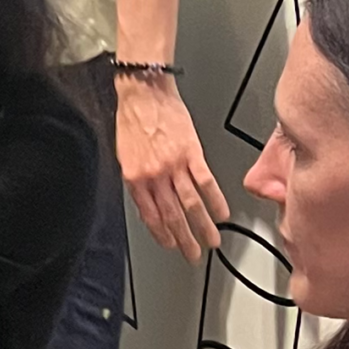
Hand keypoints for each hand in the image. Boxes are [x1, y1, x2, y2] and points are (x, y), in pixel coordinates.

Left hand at [116, 75, 227, 261]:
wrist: (144, 92)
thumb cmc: (133, 118)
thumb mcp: (125, 154)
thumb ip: (138, 179)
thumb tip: (149, 200)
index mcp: (135, 178)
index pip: (150, 215)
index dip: (161, 234)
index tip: (170, 246)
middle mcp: (154, 175)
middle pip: (172, 215)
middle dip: (184, 239)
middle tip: (194, 255)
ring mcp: (174, 166)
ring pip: (191, 204)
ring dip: (203, 226)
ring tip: (212, 241)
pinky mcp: (192, 154)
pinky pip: (206, 182)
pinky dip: (216, 200)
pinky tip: (223, 213)